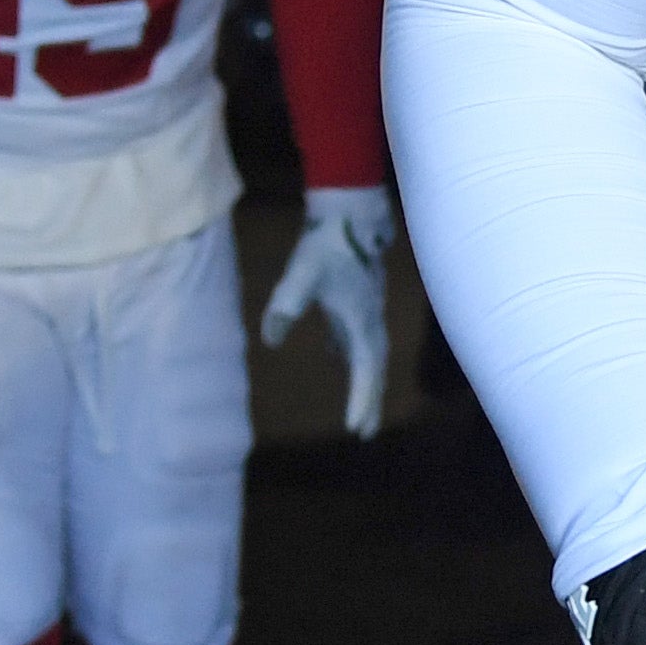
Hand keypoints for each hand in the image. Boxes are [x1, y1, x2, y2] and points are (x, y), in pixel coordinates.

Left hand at [258, 185, 396, 436]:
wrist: (350, 211)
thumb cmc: (328, 241)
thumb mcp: (303, 273)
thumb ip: (287, 304)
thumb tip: (270, 339)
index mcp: (360, 318)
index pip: (366, 367)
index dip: (362, 398)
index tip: (355, 428)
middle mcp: (370, 318)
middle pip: (375, 368)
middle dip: (371, 400)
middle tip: (365, 433)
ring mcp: (367, 309)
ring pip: (371, 354)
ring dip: (366, 382)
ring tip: (359, 407)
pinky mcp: (359, 299)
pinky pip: (360, 337)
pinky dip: (354, 356)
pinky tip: (336, 355)